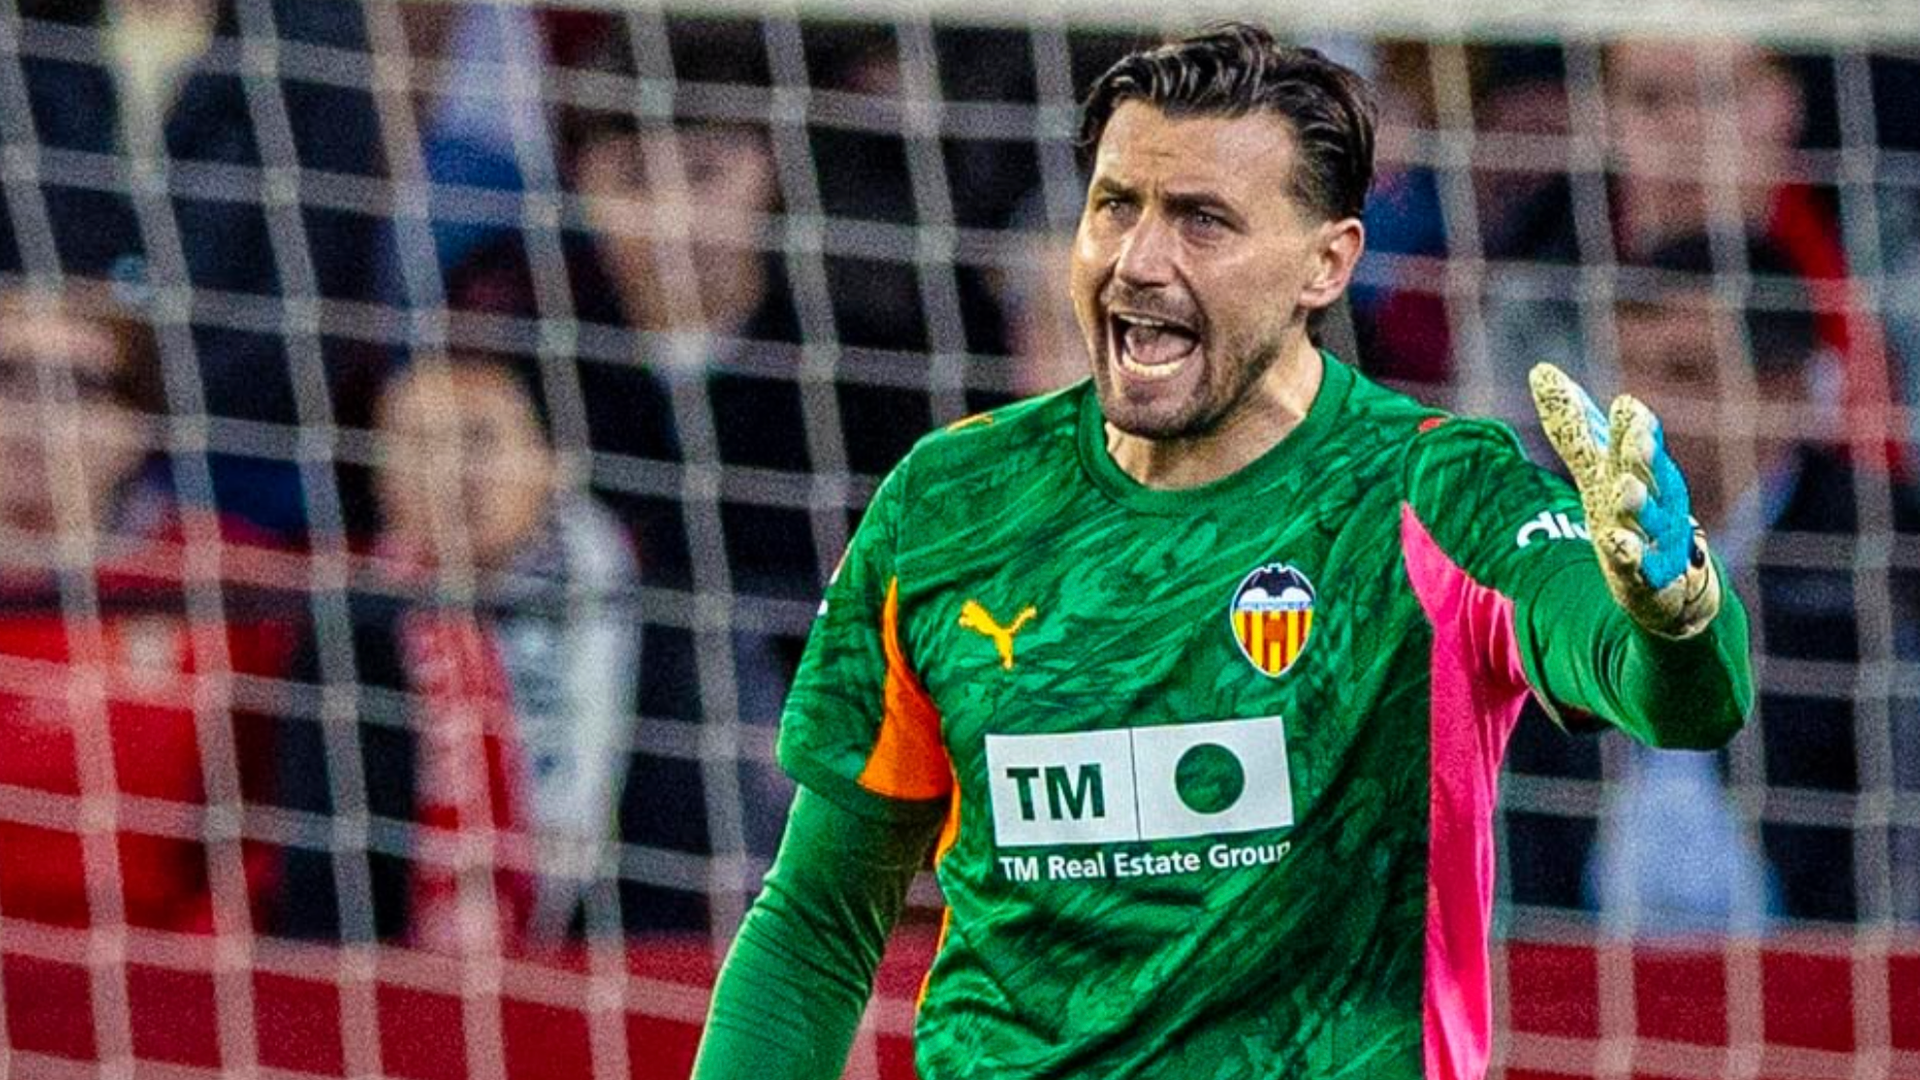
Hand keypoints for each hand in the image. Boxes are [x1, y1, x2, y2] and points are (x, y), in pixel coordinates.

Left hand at [1528, 363, 1720, 638]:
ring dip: (1640, 503)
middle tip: (1636, 433)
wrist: (1669, 584)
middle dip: (1644, 452)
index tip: (1626, 404)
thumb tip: (1540, 369)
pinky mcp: (1650, 577)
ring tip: (1627, 488)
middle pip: (1650, 473)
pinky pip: (1641, 566)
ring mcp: (1656, 539)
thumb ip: (1573, 425)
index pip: (1630, 443)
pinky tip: (1617, 545)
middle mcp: (1651, 500)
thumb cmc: (1630, 515)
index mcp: (1635, 472)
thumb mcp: (1595, 468)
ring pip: (1652, 518)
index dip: (1631, 426)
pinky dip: (1631, 556)